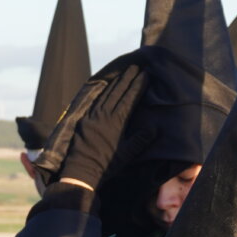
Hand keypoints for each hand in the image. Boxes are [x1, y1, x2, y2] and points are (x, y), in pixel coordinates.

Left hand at [57, 62, 151, 189]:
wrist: (82, 170)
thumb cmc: (107, 164)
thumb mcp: (127, 154)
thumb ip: (140, 140)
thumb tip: (154, 128)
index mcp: (117, 121)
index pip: (130, 98)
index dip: (138, 85)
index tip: (145, 74)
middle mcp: (105, 114)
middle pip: (118, 91)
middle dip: (128, 78)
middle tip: (135, 66)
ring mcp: (93, 115)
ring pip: (106, 93)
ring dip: (116, 81)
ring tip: (124, 72)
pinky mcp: (85, 118)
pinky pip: (96, 99)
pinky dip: (103, 90)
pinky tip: (106, 86)